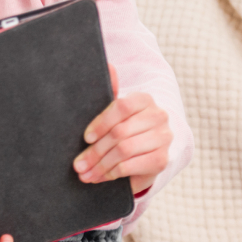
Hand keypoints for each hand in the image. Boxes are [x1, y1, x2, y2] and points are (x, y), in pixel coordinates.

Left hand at [72, 64, 171, 193]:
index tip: (86, 138)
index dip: (101, 123)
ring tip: (86, 174)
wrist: (143, 156)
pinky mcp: (162, 160)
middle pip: (120, 132)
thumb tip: (109, 65)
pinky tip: (102, 176)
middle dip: (95, 151)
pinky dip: (112, 173)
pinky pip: (130, 166)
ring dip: (100, 165)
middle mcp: (158, 116)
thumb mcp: (113, 113)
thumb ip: (110, 90)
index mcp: (144, 100)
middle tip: (78, 165)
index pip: (122, 107)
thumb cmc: (122, 130)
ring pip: (123, 150)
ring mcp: (163, 138)